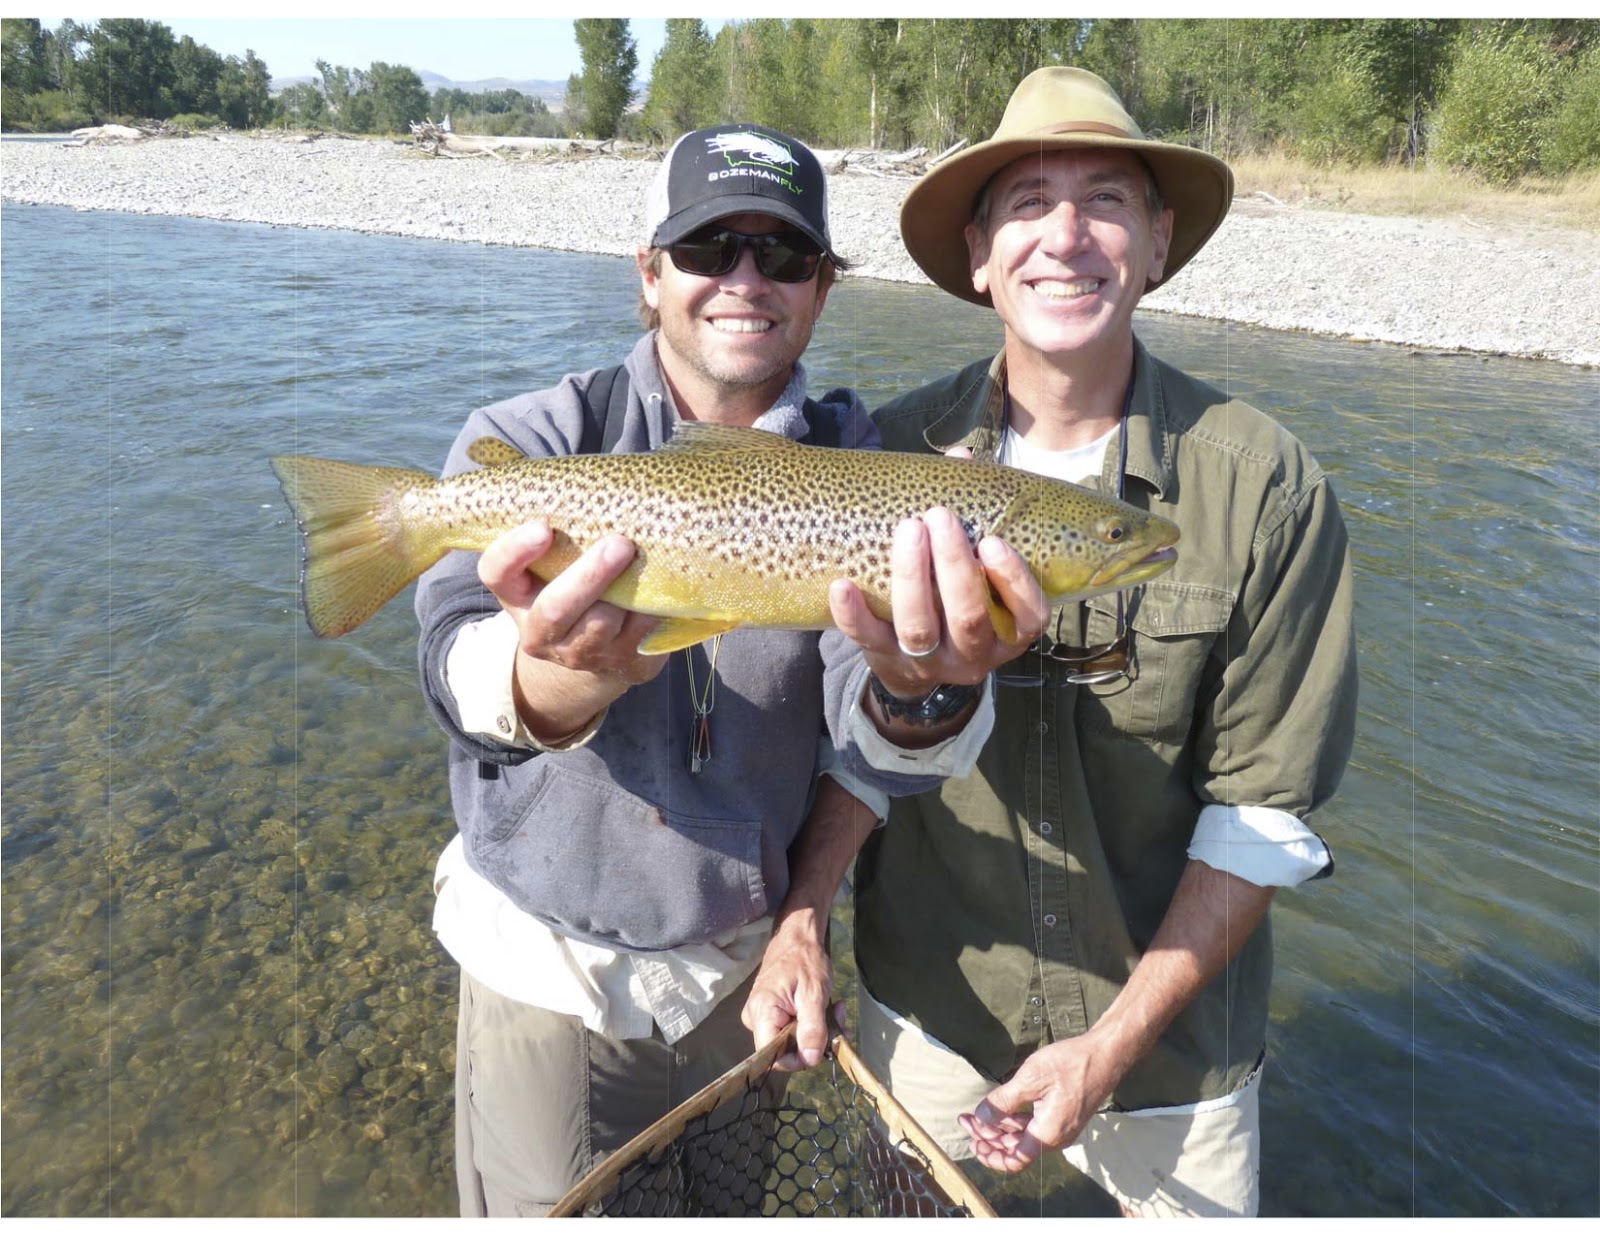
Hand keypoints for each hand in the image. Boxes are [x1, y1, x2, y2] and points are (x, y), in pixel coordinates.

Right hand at [478, 521, 666, 684]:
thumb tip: (557, 465)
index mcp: (516, 595)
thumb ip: (555, 530)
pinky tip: (664, 584)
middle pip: (556, 608)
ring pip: (603, 624)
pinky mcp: (622, 663)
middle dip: (589, 575)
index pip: (497, 573)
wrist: (594, 653)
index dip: (515, 551)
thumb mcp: (550, 564)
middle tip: (620, 543)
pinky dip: (655, 608)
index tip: (543, 527)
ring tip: (647, 560)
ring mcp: (581, 653)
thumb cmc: (571, 586)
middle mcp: (541, 631)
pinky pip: (642, 634)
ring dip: (628, 591)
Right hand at [741, 913, 842, 1072]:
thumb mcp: (814, 994)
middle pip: (784, 1050)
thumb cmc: (805, 959)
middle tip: (838, 1019)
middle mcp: (756, 1018)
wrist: (799, 936)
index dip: (799, 1059)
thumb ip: (812, 1029)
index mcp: (761, 1013)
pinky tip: (829, 1009)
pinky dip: (814, 1024)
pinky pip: (793, 1030)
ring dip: (820, 1031)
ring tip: (837, 1010)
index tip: (823, 1046)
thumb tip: (810, 1059)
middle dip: (816, 1041)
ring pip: (792, 1041)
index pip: (773, 1056)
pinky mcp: (773, 1013)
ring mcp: (763, 1016)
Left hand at [829, 506, 1048, 698]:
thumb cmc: (953, 600)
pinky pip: (868, 641)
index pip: (1029, 616)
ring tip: (907, 530)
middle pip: (968, 618)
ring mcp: (929, 664)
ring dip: (911, 578)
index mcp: (1008, 632)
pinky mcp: (886, 661)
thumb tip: (962, 458)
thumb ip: (974, 518)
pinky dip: (854, 615)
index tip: (993, 541)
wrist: (914, 668)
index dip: (1014, 581)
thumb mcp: (975, 572)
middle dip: (954, 567)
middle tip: (940, 516)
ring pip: (920, 629)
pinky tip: (843, 585)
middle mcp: (973, 655)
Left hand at [957, 1037, 1116, 1173]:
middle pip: (1015, 1148)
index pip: (1013, 1160)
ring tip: (976, 1112)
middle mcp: (1055, 1138)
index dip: (990, 1155)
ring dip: (1000, 1126)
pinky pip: (1034, 1125)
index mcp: (1047, 1135)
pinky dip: (1014, 1119)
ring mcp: (1060, 1128)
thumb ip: (1003, 1102)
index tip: (971, 1140)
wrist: (1106, 1054)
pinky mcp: (1062, 1116)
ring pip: (1024, 1136)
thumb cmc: (1071, 1065)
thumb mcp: (1031, 1079)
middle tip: (965, 1118)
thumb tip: (980, 1118)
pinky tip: (1000, 1106)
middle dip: (988, 1135)